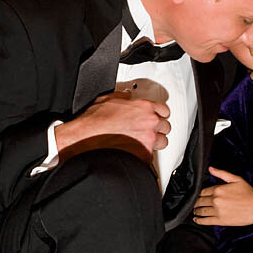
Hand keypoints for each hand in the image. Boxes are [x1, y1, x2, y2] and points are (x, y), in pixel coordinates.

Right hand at [55, 90, 169, 162]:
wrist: (87, 139)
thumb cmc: (94, 122)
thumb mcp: (107, 100)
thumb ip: (122, 97)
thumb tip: (126, 97)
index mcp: (143, 107)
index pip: (163, 110)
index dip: (159, 114)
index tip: (157, 117)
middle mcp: (149, 122)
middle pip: (165, 126)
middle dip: (157, 128)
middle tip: (148, 130)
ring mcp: (148, 139)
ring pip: (162, 142)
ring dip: (155, 142)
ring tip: (144, 142)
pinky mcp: (143, 155)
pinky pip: (150, 155)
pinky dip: (143, 154)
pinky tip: (134, 151)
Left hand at [193, 167, 252, 225]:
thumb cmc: (249, 194)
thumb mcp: (236, 179)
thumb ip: (222, 173)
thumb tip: (210, 169)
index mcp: (218, 189)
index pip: (202, 191)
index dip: (198, 194)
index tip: (197, 196)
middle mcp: (216, 200)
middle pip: (200, 201)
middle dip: (196, 202)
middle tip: (194, 204)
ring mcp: (217, 211)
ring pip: (201, 211)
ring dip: (196, 211)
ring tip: (194, 211)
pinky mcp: (220, 220)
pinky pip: (206, 221)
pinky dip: (199, 220)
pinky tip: (196, 220)